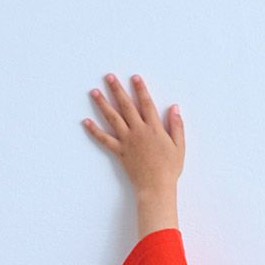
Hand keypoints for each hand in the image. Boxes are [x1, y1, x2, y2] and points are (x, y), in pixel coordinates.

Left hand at [82, 73, 184, 195]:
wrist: (156, 186)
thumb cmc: (169, 169)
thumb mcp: (179, 147)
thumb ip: (177, 126)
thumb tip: (175, 108)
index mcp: (154, 129)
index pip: (146, 104)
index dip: (141, 89)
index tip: (135, 78)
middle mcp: (138, 131)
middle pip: (126, 106)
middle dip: (117, 90)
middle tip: (109, 77)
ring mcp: (127, 141)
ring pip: (113, 118)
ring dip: (102, 103)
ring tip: (94, 92)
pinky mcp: (119, 151)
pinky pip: (104, 139)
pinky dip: (94, 130)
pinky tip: (86, 122)